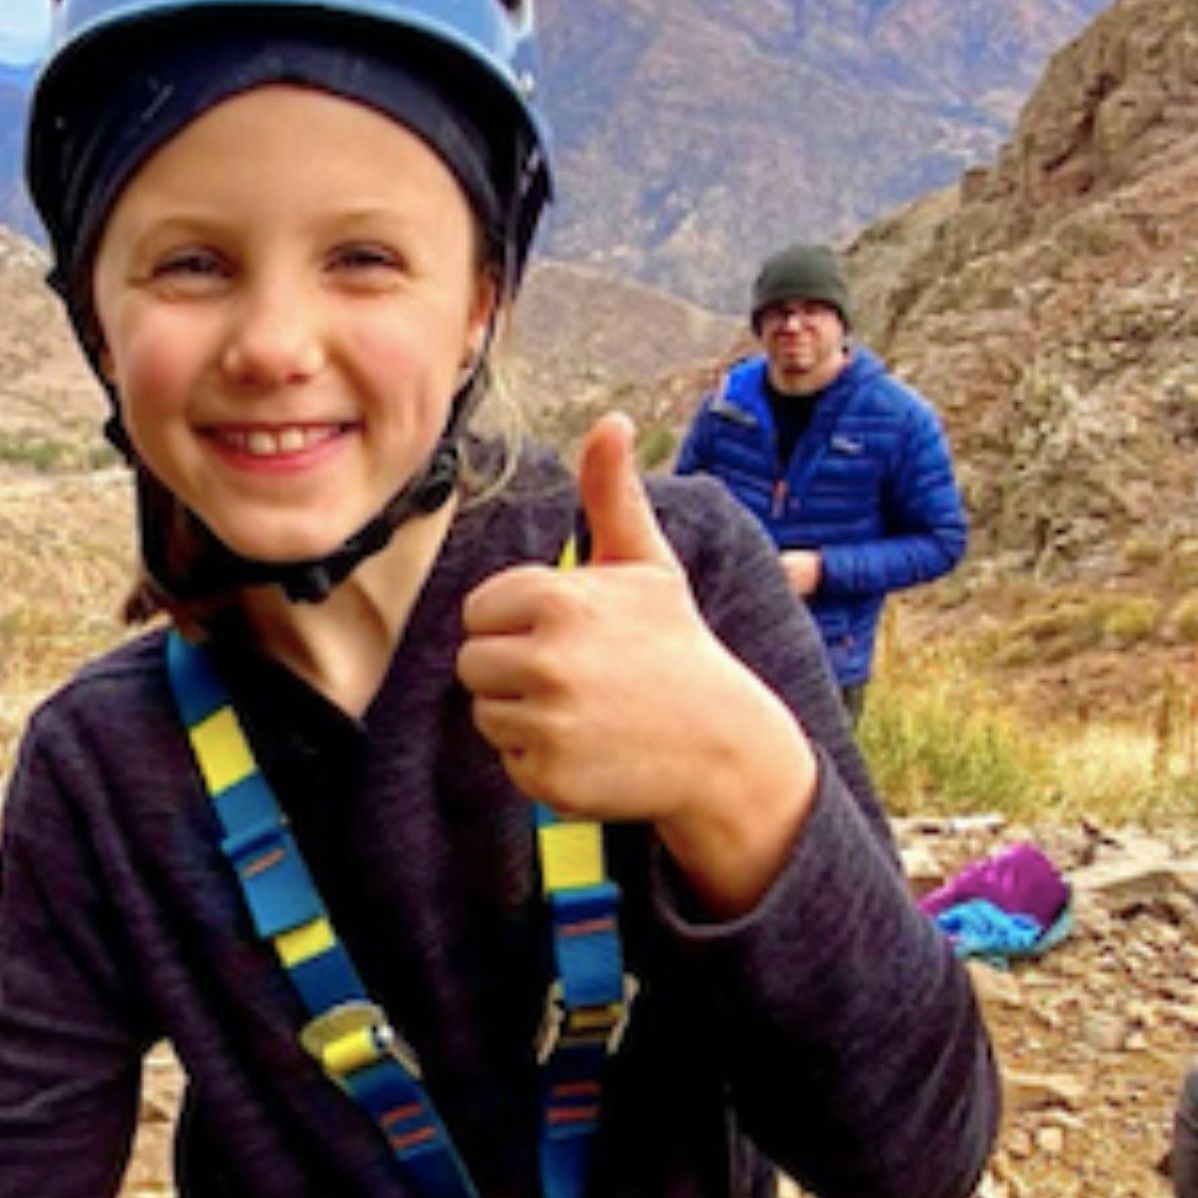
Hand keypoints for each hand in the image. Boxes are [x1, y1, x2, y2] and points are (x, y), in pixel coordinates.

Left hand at [457, 416, 816, 916]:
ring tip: (588, 711)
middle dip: (516, 669)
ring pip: (486, 713)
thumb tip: (611, 420)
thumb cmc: (674, 646)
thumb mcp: (645, 565)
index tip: (573, 633)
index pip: (480, 611)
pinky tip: (592, 749)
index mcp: (558, 600)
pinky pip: (509, 761)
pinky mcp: (548, 777)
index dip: (520, 622)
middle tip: (580, 677)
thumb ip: (611, 494)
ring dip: (525, 715)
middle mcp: (548, 661)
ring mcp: (548, 723)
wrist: (723, 744)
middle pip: (474, 663)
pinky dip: (542, 761)